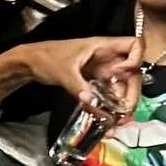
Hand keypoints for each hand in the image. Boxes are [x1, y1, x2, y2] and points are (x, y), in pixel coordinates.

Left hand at [23, 36, 143, 107]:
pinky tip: (111, 119)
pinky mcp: (95, 81)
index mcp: (102, 46)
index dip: (135, 60)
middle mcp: (107, 58)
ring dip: (124, 102)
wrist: (31, 64)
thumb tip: (89, 99)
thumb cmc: (46, 58)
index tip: (122, 74)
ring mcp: (102, 70)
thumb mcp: (62, 71)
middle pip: (133, 71)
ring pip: (123, 85)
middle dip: (132, 91)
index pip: (134, 45)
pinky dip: (112, 105)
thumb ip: (76, 85)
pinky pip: (110, 93)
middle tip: (126, 110)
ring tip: (120, 119)